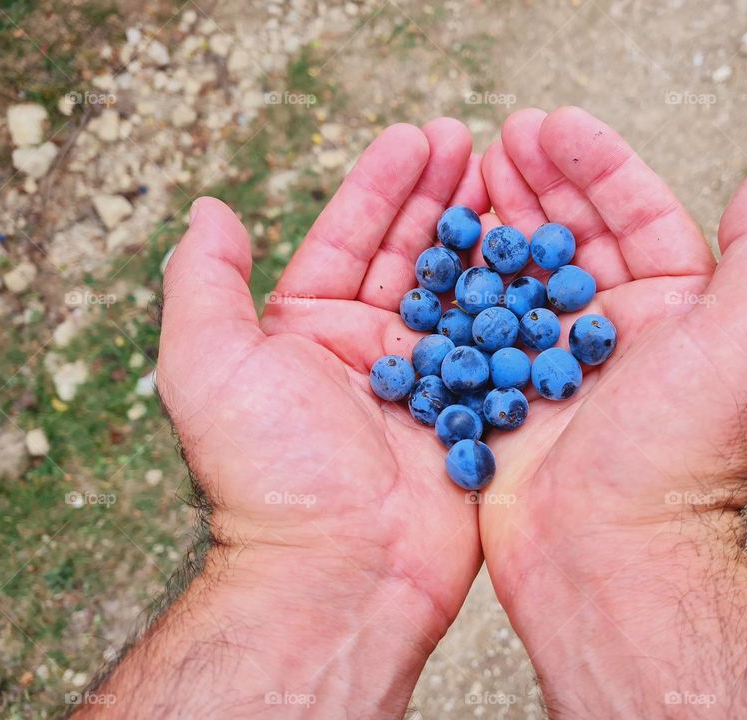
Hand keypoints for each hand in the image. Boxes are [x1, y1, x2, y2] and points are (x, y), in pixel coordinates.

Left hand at [150, 118, 487, 714]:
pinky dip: (520, 300)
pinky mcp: (474, 415)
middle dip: (439, 197)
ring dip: (483, 237)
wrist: (340, 573)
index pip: (351, 239)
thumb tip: (210, 210)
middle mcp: (368, 351)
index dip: (383, 185)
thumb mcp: (208, 367)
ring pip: (460, 291)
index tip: (418, 137)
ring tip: (511, 182)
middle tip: (472, 144)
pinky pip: (499, 344)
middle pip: (412, 255)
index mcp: (308, 332)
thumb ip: (203, 283)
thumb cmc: (271, 473)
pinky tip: (543, 257)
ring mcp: (427, 382)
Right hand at [474, 108, 746, 716]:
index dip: (599, 166)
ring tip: (468, 174)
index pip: (640, 218)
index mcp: (677, 315)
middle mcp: (619, 335)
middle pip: (576, 238)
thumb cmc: (679, 457)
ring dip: (500, 222)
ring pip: (526, 273)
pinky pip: (484, 323)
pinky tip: (440, 247)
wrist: (610, 559)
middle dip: (542, 183)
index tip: (553, 126)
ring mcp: (559, 364)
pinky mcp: (508, 395)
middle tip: (502, 138)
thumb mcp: (745, 347)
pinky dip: (464, 284)